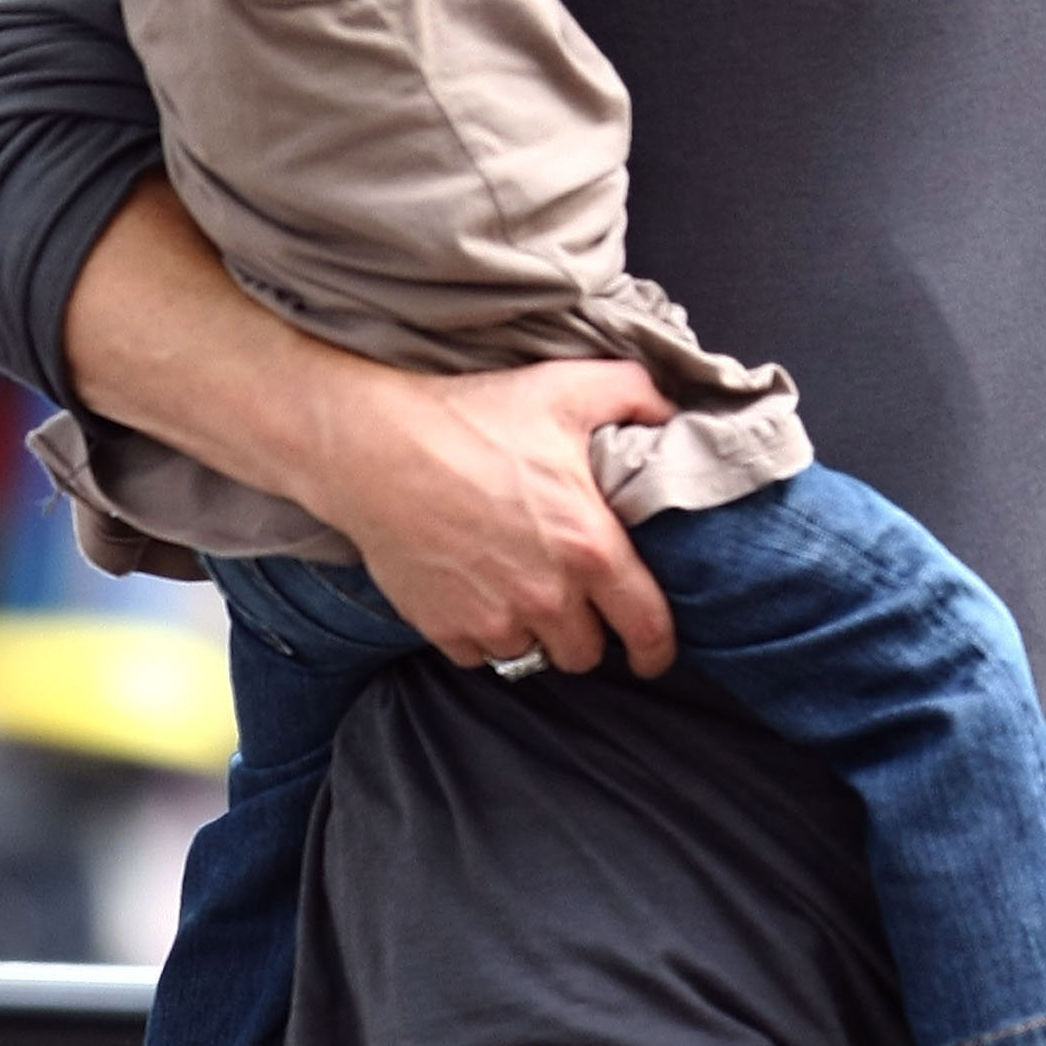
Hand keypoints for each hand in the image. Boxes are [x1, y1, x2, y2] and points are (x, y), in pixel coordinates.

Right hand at [289, 352, 678, 676]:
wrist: (375, 447)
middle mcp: (547, 596)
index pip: (646, 626)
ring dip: (535, 634)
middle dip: (587, 631)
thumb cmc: (473, 418)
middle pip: (586, 653)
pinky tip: (477, 592)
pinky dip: (484, 635)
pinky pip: (480, 655)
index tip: (654, 654)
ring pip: (533, 656)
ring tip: (523, 593)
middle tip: (574, 600)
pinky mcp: (444, 629)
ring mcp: (493, 619)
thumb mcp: (567, 389)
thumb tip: (670, 412)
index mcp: (589, 546)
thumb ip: (635, 396)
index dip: (657, 648)